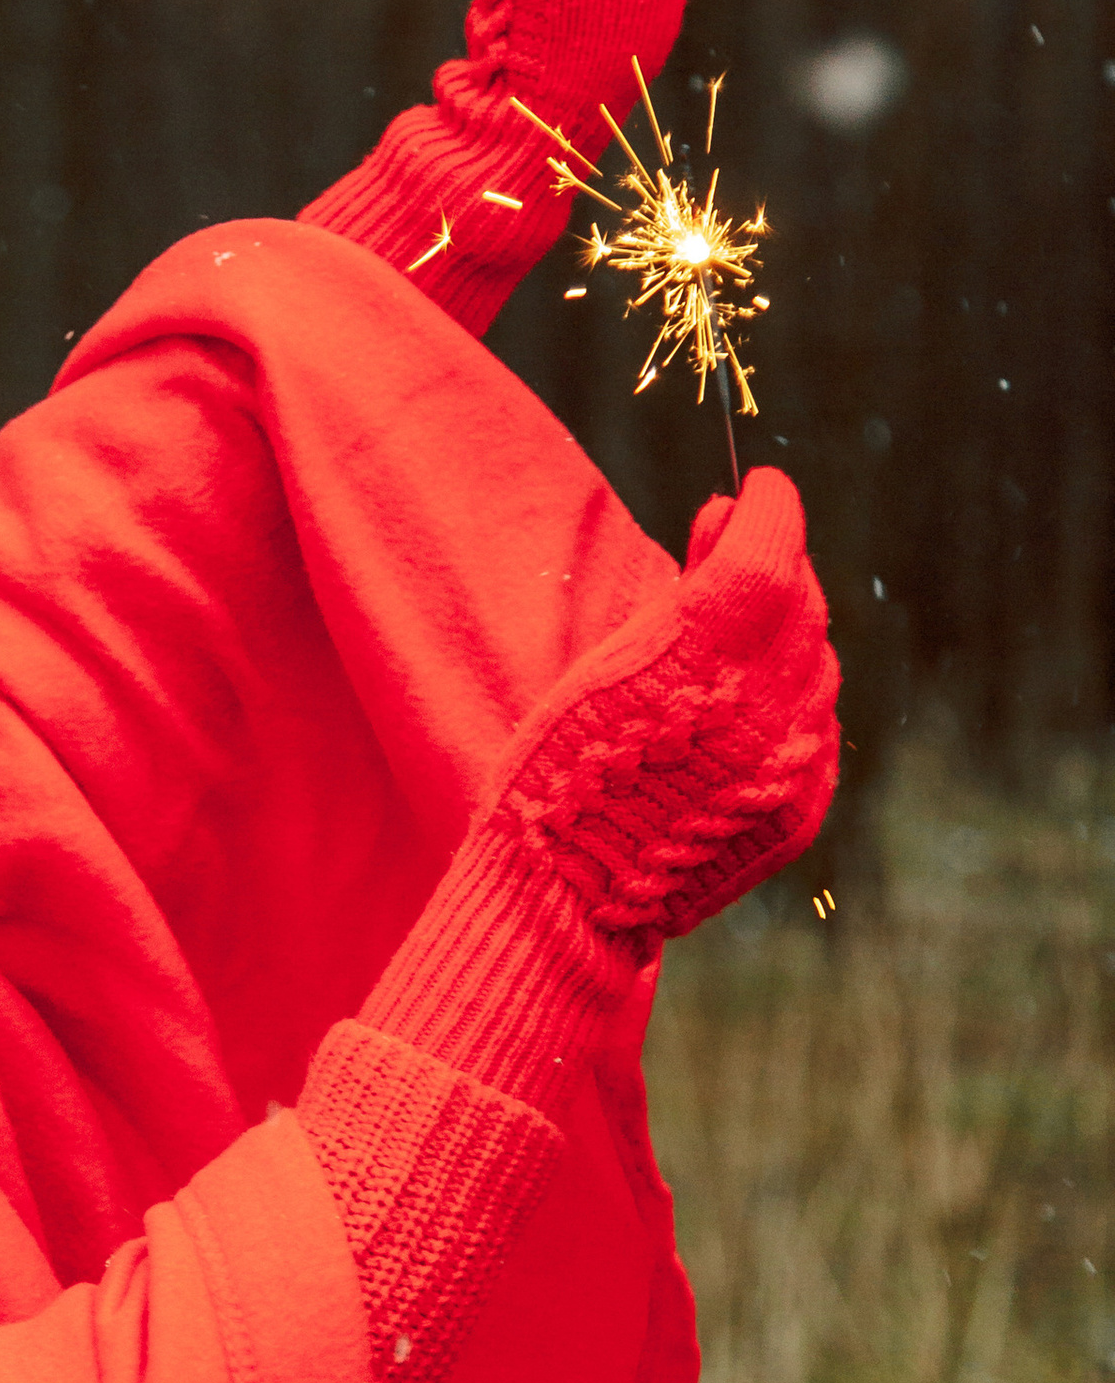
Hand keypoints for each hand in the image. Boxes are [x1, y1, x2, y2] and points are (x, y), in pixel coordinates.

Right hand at [485, 466, 840, 944]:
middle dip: (777, 563)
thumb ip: (684, 585)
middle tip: (738, 545)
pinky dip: (792, 700)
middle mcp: (769, 704)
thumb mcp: (606, 655)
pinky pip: (818, 728)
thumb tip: (729, 513)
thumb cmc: (562, 766)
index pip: (771, 547)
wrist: (567, 896)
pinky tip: (744, 704)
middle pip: (803, 601)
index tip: (758, 486)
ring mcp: (794, 763)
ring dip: (787, 634)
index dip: (769, 506)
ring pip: (819, 663)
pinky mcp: (803, 809)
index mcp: (707, 654)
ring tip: (732, 634)